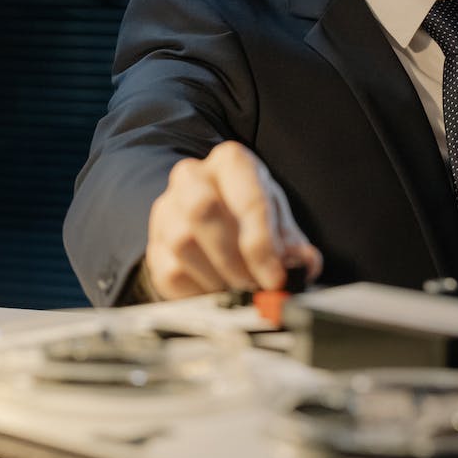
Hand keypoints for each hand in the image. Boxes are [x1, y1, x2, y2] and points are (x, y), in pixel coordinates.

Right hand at [143, 141, 321, 298]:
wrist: (210, 222)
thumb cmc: (248, 216)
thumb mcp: (276, 220)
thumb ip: (290, 242)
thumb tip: (303, 264)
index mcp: (231, 163)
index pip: (247, 198)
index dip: (262, 244)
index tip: (275, 277)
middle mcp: (192, 177)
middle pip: (202, 210)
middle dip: (233, 257)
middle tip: (253, 286)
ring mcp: (167, 210)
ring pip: (183, 244)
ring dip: (217, 277)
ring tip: (239, 291)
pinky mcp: (155, 245)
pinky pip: (171, 273)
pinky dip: (200, 292)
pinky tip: (218, 294)